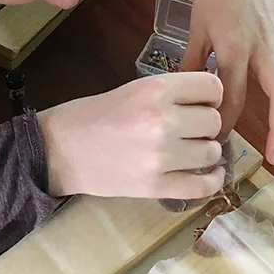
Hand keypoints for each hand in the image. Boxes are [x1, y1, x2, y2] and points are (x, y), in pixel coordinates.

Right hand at [38, 72, 225, 198]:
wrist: (59, 150)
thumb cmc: (92, 116)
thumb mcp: (133, 89)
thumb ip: (170, 93)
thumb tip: (210, 100)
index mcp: (155, 90)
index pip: (211, 87)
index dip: (209, 95)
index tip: (200, 102)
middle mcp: (162, 120)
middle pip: (214, 120)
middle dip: (205, 124)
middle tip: (190, 129)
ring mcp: (161, 156)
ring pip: (212, 151)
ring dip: (205, 151)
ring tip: (188, 150)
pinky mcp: (156, 186)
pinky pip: (203, 186)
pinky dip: (212, 180)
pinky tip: (208, 174)